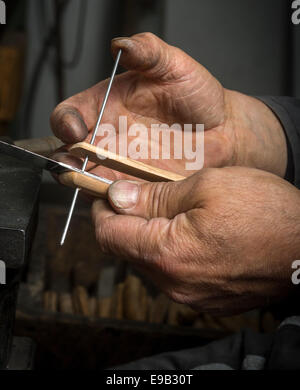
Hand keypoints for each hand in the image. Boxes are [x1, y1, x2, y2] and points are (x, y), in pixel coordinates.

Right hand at [50, 32, 286, 180]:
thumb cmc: (196, 93)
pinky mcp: (138, 187)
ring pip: (89, 180)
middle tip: (75, 166)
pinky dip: (115, 201)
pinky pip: (118, 198)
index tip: (75, 129)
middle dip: (65, 162)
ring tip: (99, 185)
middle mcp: (106, 137)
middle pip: (69, 153)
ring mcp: (120, 165)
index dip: (63, 122)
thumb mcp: (173, 64)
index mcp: (104, 105)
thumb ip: (147, 50)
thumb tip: (120, 43)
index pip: (68, 114)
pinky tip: (126, 198)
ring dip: (87, 186)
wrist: (222, 127)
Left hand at [92, 167, 299, 314]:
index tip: (108, 192)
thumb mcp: (207, 186)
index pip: (109, 235)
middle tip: (145, 193)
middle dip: (128, 220)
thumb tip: (118, 197)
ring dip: (152, 234)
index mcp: (168, 254)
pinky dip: (173, 250)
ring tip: (175, 209)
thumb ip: (155, 195)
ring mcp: (192, 296)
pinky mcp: (207, 299)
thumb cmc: (266, 212)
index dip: (102, 209)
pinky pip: (175, 274)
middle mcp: (174, 284)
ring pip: (152, 261)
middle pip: (129, 249)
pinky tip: (194, 231)